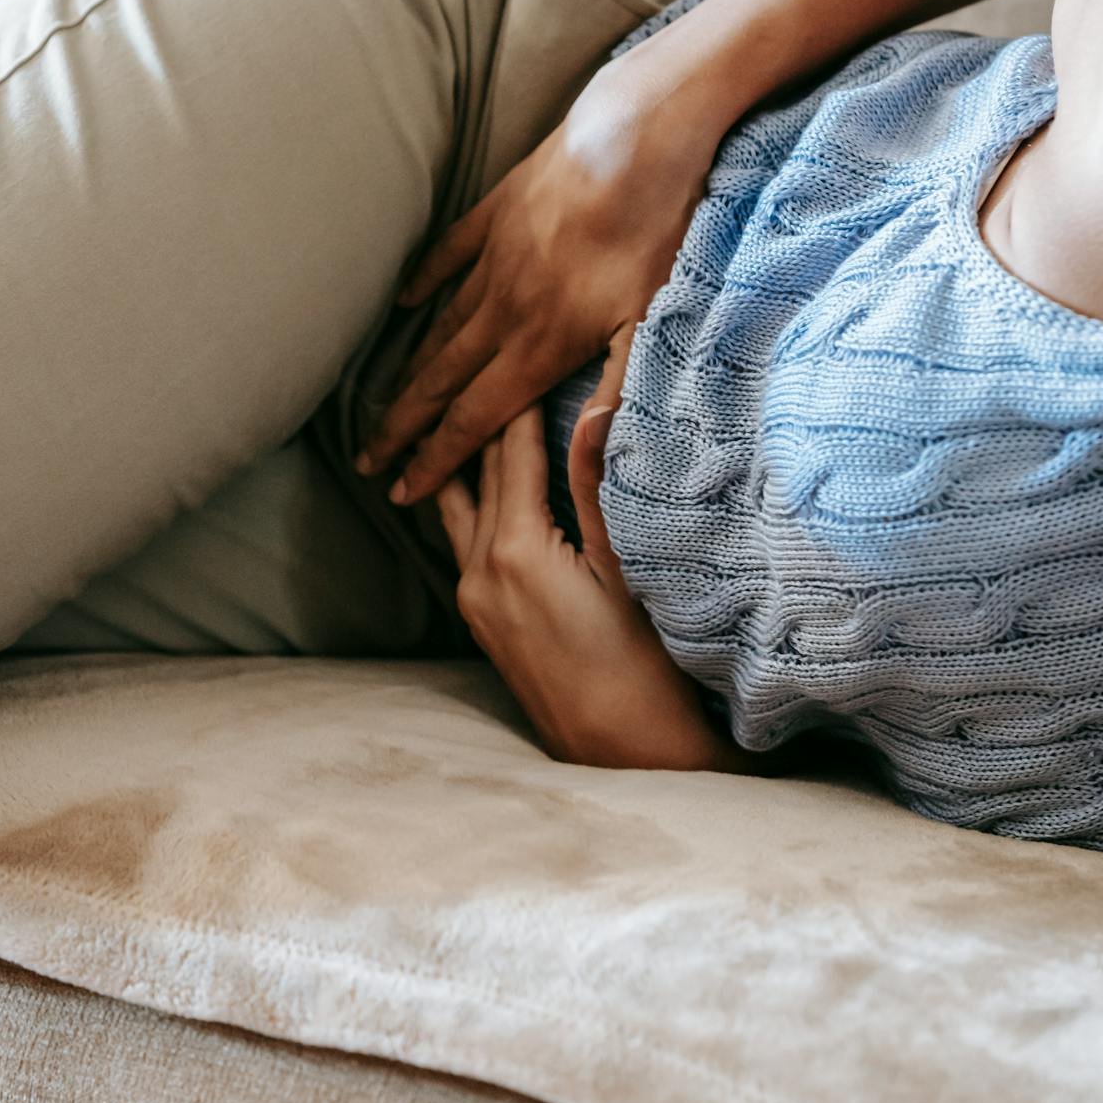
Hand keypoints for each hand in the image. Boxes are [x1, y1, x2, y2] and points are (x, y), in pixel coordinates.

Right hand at [354, 37, 724, 505]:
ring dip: (411, 370)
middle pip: (442, 382)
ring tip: (386, 403)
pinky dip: (424, 284)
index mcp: (540, 345)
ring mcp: (495, 258)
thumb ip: (613, 393)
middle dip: (403, 427)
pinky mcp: (497, 213)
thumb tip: (586, 453)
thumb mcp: (651, 324)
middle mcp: (504, 309)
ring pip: (441, 327)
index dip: (436, 459)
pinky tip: (405, 304)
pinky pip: (448, 256)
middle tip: (368, 461)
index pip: (474, 418)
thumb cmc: (656, 231)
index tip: (403, 490)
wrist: (636, 134)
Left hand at [432, 394, 747, 772]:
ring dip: (469, 462)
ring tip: (472, 414)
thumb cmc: (643, 666)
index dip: (521, 397)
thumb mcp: (626, 568)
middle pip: (478, 473)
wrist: (622, 755)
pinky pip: (466, 541)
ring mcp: (473, 600)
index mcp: (515, 550)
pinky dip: (475, 502)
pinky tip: (487, 488)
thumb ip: (598, 485)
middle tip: (499, 363)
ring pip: (459, 508)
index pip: (511, 451)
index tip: (529, 348)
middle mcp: (479, 571)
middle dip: (489, 420)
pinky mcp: (480, 621)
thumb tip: (594, 406)